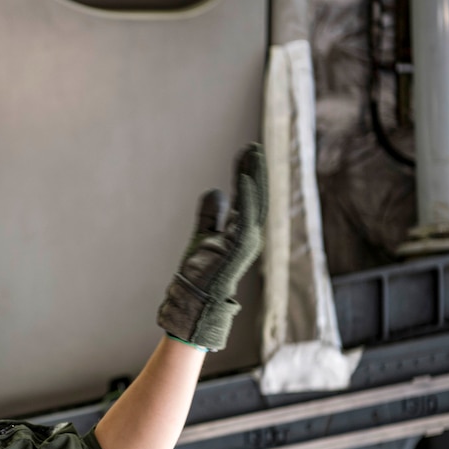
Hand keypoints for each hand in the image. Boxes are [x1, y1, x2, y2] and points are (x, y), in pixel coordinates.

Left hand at [156, 143, 267, 350]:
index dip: (247, 174)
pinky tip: (244, 179)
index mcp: (240, 231)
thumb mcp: (203, 236)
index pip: (247, 196)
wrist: (194, 303)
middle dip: (255, 171)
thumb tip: (216, 190)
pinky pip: (247, 219)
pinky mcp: (239, 250)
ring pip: (255, 204)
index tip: (246, 151)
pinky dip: (247, 199)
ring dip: (254, 178)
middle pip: (255, 196)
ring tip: (252, 154)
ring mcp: (246, 243)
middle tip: (253, 146)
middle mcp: (247, 235)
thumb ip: (210, 215)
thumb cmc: (199, 276)